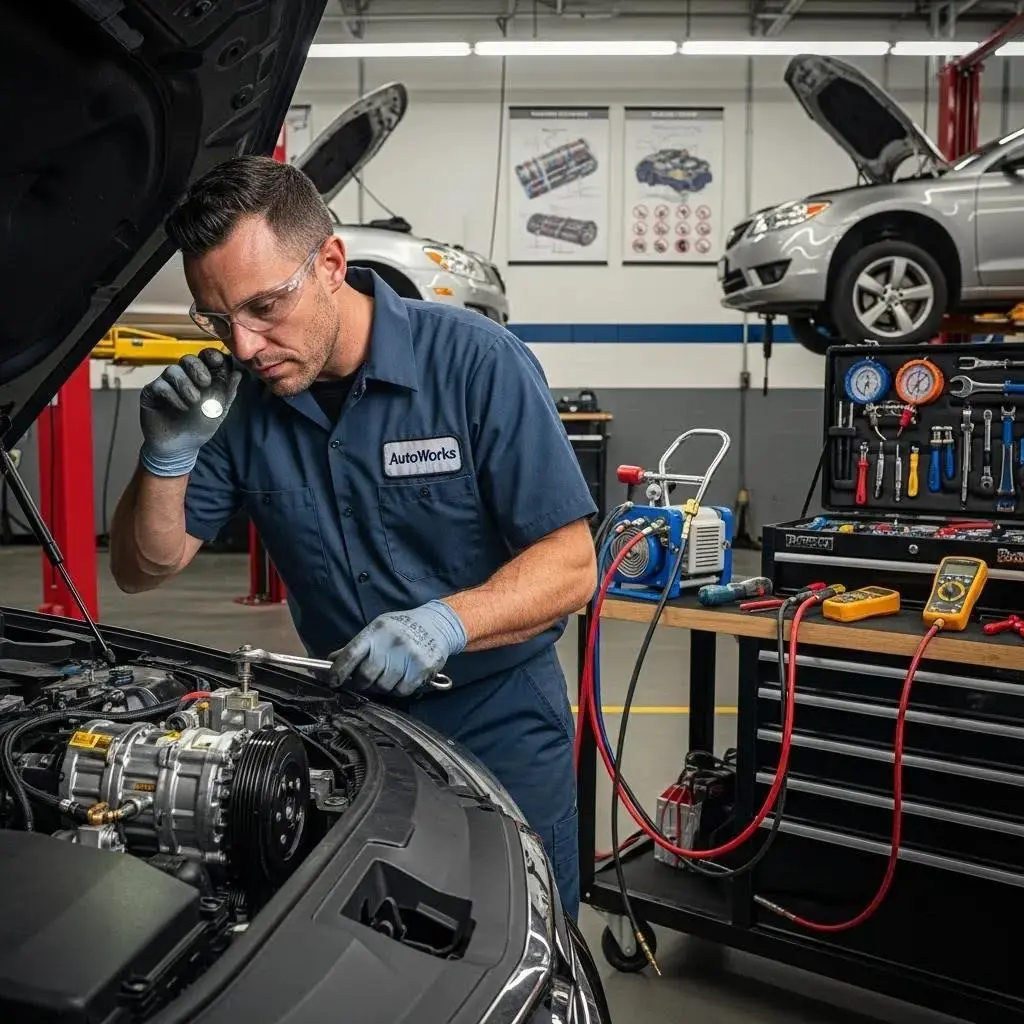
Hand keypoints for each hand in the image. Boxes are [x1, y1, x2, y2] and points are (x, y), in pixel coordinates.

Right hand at [139, 348, 241, 476]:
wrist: (179, 447)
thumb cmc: (200, 426)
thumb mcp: (219, 410)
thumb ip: (228, 392)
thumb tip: (238, 373)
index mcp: (202, 377)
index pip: (205, 358)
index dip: (211, 356)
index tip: (217, 361)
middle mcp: (184, 377)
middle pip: (188, 359)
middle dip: (198, 367)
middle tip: (205, 382)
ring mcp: (167, 383)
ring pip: (173, 370)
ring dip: (185, 384)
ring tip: (194, 401)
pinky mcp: (151, 393)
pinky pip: (159, 384)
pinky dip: (172, 394)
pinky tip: (181, 407)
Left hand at [328, 600, 466, 697]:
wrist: (437, 624)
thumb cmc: (401, 628)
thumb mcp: (377, 629)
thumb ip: (356, 646)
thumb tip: (331, 661)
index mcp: (376, 632)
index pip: (351, 655)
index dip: (338, 671)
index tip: (333, 681)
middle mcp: (391, 643)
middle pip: (366, 676)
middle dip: (362, 682)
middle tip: (366, 679)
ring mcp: (408, 656)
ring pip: (383, 686)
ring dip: (382, 686)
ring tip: (388, 675)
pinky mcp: (422, 668)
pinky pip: (402, 691)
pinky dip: (398, 689)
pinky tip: (402, 678)